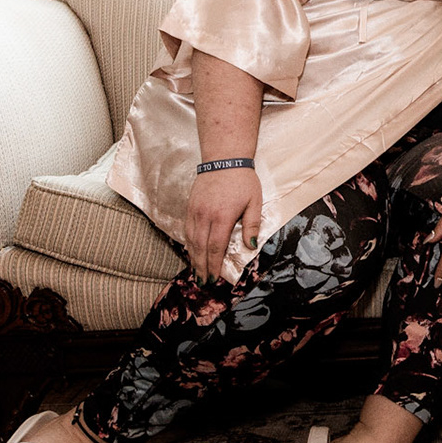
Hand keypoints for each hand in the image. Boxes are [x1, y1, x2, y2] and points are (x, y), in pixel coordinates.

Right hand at [185, 166, 262, 280]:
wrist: (224, 159)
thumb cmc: (243, 180)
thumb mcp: (254, 202)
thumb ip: (251, 225)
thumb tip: (250, 246)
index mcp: (222, 217)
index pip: (215, 247)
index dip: (213, 265)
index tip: (214, 278)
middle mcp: (205, 216)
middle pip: (200, 247)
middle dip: (201, 267)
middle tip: (203, 283)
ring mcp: (195, 211)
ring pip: (191, 240)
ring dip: (193, 258)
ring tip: (196, 272)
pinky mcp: (190, 206)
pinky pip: (187, 229)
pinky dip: (189, 244)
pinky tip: (192, 252)